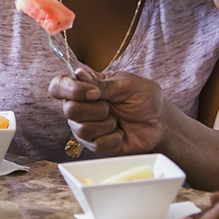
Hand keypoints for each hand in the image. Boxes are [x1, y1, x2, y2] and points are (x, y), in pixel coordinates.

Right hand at [48, 70, 165, 154]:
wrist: (160, 123)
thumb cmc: (145, 99)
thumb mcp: (127, 85)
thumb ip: (102, 84)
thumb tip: (78, 74)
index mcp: (85, 87)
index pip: (58, 86)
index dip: (69, 90)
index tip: (94, 93)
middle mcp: (81, 106)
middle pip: (69, 110)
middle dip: (96, 110)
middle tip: (112, 107)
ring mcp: (86, 127)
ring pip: (81, 129)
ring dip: (106, 124)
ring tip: (117, 120)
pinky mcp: (95, 145)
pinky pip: (95, 144)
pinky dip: (113, 138)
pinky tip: (120, 133)